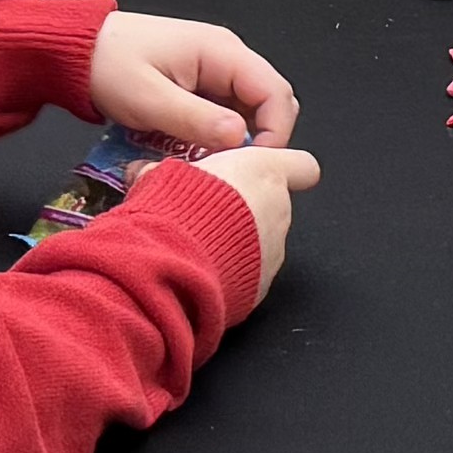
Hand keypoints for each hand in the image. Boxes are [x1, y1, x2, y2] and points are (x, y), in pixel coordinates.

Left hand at [85, 9, 299, 153]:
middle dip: (259, 138)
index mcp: (222, 51)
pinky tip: (194, 149)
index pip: (275, 93)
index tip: (253, 165)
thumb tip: (239, 140)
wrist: (75, 48)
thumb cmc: (107, 64)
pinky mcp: (199, 83)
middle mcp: (226, 56)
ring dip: (235, 139)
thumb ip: (195, 119)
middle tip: (232, 167)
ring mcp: (213, 69)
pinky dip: (217, 134)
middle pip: (268, 102)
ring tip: (209, 161)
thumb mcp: (148, 98)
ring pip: (247, 111)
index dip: (275, 132)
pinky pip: (224, 112)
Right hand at [170, 142, 319, 297]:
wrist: (174, 266)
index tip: (267, 172)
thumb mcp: (167, 174)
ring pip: (260, 242)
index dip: (287, 168)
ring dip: (233, 241)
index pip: (302, 166)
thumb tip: (149, 171)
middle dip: (241, 208)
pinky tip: (198, 269)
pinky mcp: (259, 286)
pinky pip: (247, 273)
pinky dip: (228, 270)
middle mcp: (277, 212)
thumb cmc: (179, 211)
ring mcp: (273, 252)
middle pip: (270, 205)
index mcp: (264, 174)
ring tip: (196, 244)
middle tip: (204, 211)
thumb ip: (175, 171)